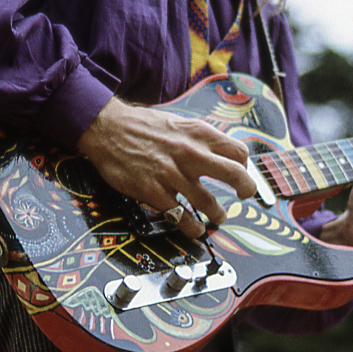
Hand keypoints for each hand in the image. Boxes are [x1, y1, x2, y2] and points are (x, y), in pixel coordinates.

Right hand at [77, 96, 255, 238]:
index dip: (244, 166)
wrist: (107, 128)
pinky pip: (181, 217)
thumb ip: (200, 139)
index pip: (238, 152)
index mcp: (199, 133)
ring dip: (218, 214)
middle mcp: (191, 153)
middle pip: (235, 175)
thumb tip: (221, 154)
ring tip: (217, 217)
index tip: (240, 175)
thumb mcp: (179, 123)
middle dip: (246, 190)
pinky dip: (192, 227)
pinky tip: (195, 228)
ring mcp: (173, 174)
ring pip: (209, 203)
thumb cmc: (142, 126)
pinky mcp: (154, 192)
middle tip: (244, 196)